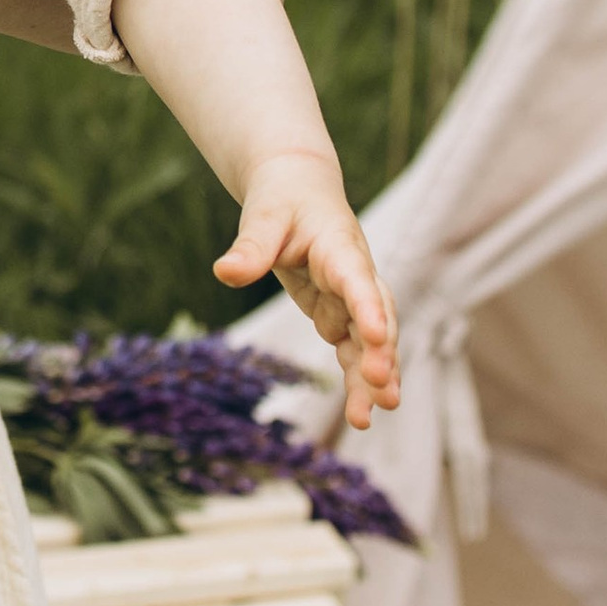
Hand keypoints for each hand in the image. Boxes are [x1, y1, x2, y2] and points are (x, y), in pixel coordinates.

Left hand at [212, 153, 401, 431]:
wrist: (297, 188)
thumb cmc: (282, 199)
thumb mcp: (263, 216)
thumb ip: (250, 246)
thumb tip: (224, 272)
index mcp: (339, 248)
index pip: (357, 279)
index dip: (369, 308)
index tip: (375, 337)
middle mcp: (355, 275)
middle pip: (376, 316)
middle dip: (380, 354)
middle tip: (382, 391)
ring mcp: (351, 298)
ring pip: (369, 341)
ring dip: (372, 377)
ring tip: (366, 418)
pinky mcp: (340, 313)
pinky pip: (353, 348)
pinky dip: (358, 377)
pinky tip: (361, 412)